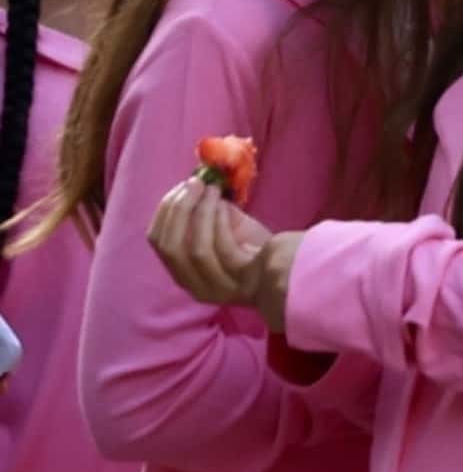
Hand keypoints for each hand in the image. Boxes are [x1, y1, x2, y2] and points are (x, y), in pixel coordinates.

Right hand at [150, 177, 297, 327]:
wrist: (295, 268)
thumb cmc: (255, 247)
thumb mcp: (221, 229)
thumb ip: (201, 213)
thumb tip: (192, 183)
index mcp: (186, 275)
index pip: (158, 242)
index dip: (164, 211)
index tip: (180, 188)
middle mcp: (198, 287)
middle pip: (170, 247)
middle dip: (179, 210)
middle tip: (195, 184)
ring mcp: (221, 288)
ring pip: (195, 248)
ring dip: (201, 212)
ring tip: (213, 190)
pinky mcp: (243, 281)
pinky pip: (221, 249)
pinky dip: (219, 222)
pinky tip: (226, 206)